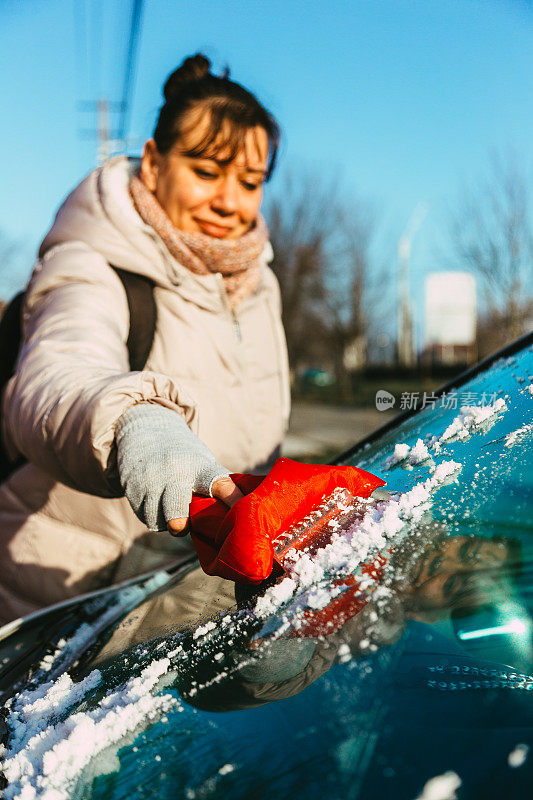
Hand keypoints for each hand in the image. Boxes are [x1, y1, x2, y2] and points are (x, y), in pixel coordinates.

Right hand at [116, 403, 240, 531]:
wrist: (146, 431)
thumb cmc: (185, 456)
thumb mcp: (204, 464)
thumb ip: (220, 487)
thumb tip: (247, 511)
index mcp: (200, 468)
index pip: (220, 485)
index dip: (232, 500)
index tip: (242, 511)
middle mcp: (175, 474)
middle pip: (176, 510)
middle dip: (179, 523)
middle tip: (182, 526)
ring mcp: (152, 482)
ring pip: (159, 520)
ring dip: (168, 522)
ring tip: (173, 509)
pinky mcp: (133, 490)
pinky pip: (146, 518)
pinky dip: (154, 517)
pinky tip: (158, 503)